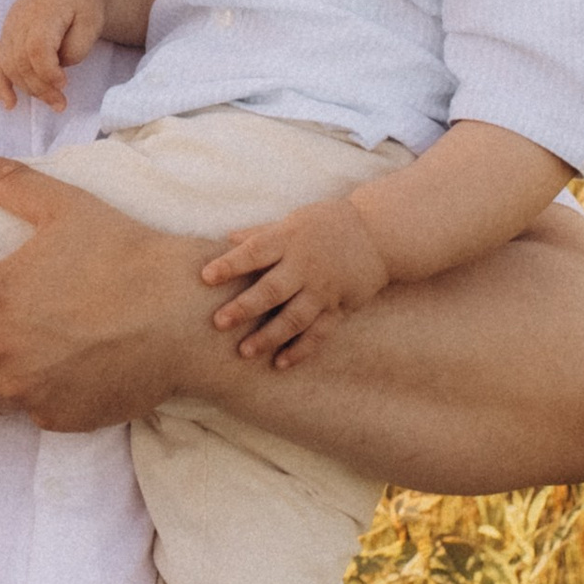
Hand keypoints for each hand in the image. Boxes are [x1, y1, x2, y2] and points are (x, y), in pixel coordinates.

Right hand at [0, 0, 113, 114]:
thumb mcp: (93, 20)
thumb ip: (77, 46)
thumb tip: (61, 65)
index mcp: (43, 14)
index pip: (36, 48)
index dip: (47, 71)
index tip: (64, 84)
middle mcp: (20, 21)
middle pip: (21, 61)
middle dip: (41, 88)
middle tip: (61, 103)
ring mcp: (10, 28)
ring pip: (9, 66)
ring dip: (28, 89)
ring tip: (52, 101)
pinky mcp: (7, 35)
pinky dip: (0, 84)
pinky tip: (10, 104)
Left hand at [0, 153, 215, 427]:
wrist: (183, 319)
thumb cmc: (125, 254)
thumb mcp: (67, 208)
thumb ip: (11, 186)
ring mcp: (25, 389)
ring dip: (3, 383)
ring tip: (48, 356)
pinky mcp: (56, 418)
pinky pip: (34, 413)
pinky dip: (44, 397)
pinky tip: (80, 370)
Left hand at [201, 198, 392, 362]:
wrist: (378, 233)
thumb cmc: (327, 223)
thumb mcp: (293, 220)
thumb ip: (260, 234)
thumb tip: (226, 239)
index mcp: (289, 239)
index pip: (254, 252)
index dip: (230, 264)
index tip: (205, 276)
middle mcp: (305, 265)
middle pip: (272, 289)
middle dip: (245, 307)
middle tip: (219, 322)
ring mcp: (323, 289)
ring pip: (294, 317)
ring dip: (269, 336)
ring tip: (245, 351)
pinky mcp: (340, 307)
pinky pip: (319, 332)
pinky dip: (301, 349)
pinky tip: (281, 363)